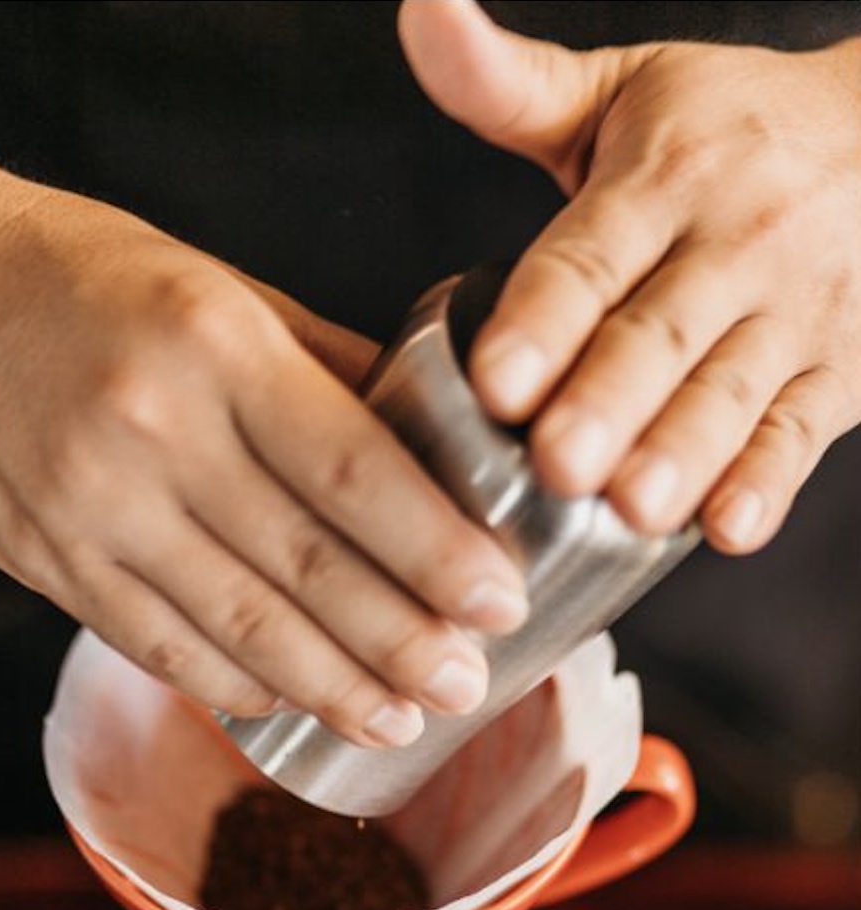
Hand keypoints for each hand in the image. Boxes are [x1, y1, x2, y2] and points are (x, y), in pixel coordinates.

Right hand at [0, 85, 528, 746]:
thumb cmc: (88, 280)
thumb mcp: (223, 289)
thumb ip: (329, 373)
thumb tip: (434, 450)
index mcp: (216, 346)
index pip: (354, 472)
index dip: (437, 551)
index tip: (500, 602)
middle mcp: (154, 433)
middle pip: (306, 568)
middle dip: (401, 642)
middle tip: (467, 685)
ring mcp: (93, 512)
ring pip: (238, 629)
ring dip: (331, 688)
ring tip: (401, 721)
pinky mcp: (52, 564)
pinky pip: (161, 648)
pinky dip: (237, 686)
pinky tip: (295, 706)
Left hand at [399, 0, 860, 552]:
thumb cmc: (724, 131)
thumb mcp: (618, 93)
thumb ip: (508, 84)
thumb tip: (422, 16)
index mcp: (663, 178)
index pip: (591, 253)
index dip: (545, 318)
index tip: (496, 378)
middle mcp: (732, 245)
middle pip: (659, 335)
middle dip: (609, 401)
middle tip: (559, 460)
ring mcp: (792, 315)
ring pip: (731, 393)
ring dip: (683, 453)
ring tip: (634, 505)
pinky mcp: (835, 375)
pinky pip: (799, 433)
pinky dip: (768, 482)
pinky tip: (729, 526)